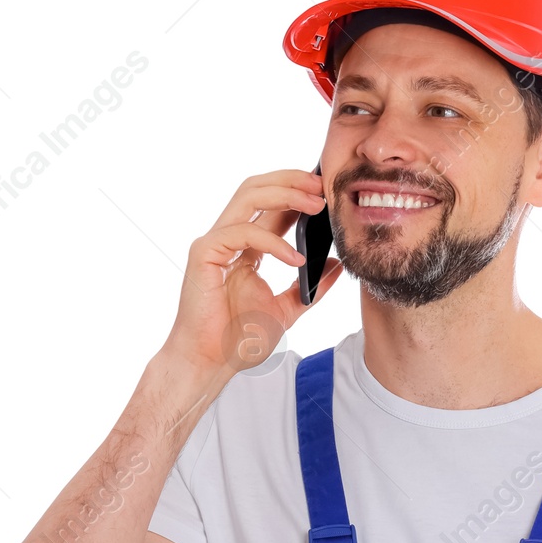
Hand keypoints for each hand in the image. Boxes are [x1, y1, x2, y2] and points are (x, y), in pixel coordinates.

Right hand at [161, 169, 342, 377]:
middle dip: (291, 181)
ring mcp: (215, 243)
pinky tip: (296, 258)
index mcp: (246, 246)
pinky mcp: (205, 254)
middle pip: (257, 188)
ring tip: (316, 206)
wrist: (212, 361)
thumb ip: (312, 287)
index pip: (271, 204)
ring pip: (248, 197)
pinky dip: (273, 241)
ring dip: (285, 195)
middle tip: (322, 186)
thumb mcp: (288, 309)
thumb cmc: (239, 338)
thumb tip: (336, 264)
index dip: (297, 190)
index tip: (327, 190)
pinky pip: (241, 232)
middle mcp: (229, 237)